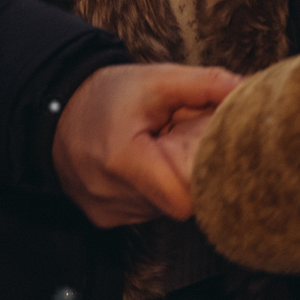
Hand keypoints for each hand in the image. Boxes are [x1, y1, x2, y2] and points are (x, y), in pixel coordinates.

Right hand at [51, 64, 239, 227]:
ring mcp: (106, 211)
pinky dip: (148, 192)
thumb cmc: (105, 96)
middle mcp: (111, 194)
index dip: (203, 180)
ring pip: (161, 210)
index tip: (206, 157)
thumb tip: (246, 89)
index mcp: (124, 160)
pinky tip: (139, 167)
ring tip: (155, 153)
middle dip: (185, 176)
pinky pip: (142, 213)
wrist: (54, 110)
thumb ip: (204, 84)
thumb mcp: (154, 80)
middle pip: (176, 202)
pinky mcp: (103, 219)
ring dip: (166, 184)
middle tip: (178, 146)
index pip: (184, 199)